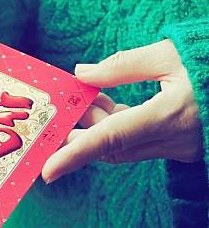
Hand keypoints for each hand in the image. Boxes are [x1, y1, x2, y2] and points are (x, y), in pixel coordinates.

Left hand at [42, 40, 202, 182]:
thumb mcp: (170, 55)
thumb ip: (122, 66)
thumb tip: (81, 74)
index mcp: (170, 116)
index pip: (111, 140)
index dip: (76, 155)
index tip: (47, 171)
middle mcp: (173, 141)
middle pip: (110, 147)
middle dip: (79, 133)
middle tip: (60, 111)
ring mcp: (178, 149)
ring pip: (121, 148)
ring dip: (98, 127)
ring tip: (87, 98)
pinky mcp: (179, 148)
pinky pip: (136, 144)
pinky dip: (115, 127)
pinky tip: (105, 104)